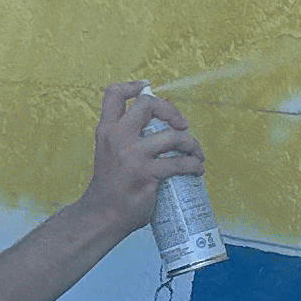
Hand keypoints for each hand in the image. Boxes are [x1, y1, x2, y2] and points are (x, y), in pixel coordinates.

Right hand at [82, 82, 201, 238]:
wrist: (103, 214)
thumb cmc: (111, 185)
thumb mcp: (110, 152)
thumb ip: (126, 137)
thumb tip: (159, 124)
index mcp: (106, 130)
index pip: (113, 94)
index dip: (133, 86)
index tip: (148, 88)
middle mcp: (117, 138)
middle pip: (148, 106)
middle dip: (172, 111)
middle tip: (182, 125)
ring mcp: (132, 156)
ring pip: (172, 136)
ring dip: (191, 144)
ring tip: (197, 154)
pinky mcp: (146, 175)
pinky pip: (179, 163)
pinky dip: (193, 165)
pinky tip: (196, 169)